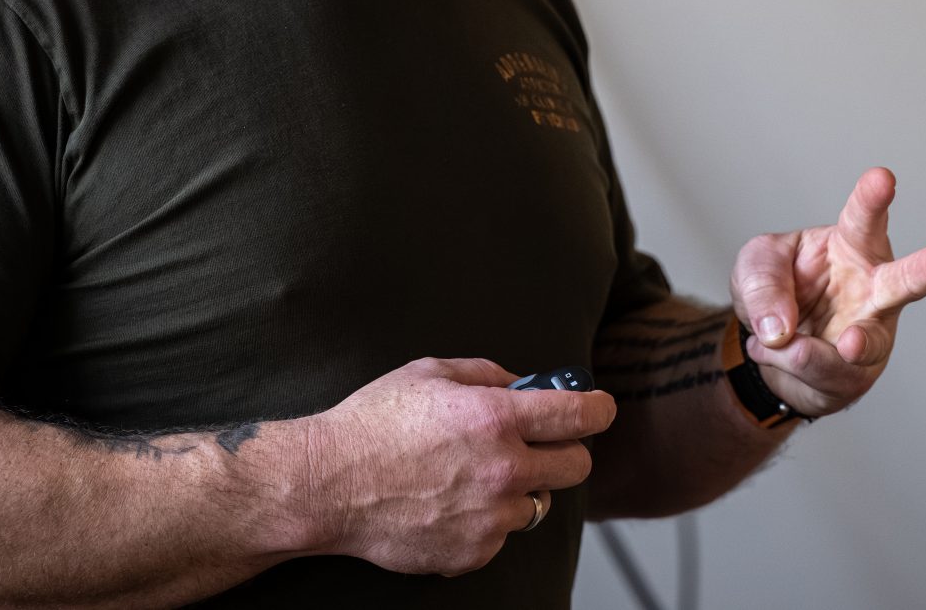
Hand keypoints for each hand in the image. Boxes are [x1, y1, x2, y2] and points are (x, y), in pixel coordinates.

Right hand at [304, 357, 616, 576]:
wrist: (327, 485)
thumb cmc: (372, 424)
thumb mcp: (430, 373)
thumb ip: (487, 375)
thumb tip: (524, 384)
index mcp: (495, 418)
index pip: (581, 416)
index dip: (597, 409)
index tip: (598, 409)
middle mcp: (502, 470)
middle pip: (576, 466)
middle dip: (564, 450)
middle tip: (538, 444)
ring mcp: (489, 518)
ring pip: (538, 504)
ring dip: (521, 489)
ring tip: (475, 476)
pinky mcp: (472, 553)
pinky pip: (502, 535)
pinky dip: (487, 521)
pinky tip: (451, 503)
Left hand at [730, 167, 925, 418]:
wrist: (771, 346)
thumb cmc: (778, 288)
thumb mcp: (755, 268)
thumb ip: (763, 285)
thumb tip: (780, 329)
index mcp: (851, 245)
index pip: (863, 217)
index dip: (873, 198)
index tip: (882, 177)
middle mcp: (872, 286)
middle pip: (909, 278)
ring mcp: (870, 332)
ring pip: (868, 343)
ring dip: (849, 347)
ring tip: (820, 346)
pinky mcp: (857, 373)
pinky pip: (827, 374)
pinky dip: (796, 366)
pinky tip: (784, 352)